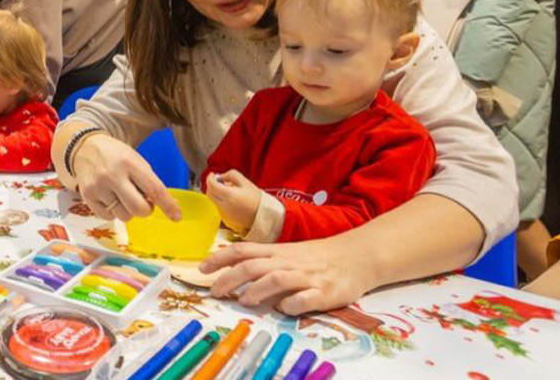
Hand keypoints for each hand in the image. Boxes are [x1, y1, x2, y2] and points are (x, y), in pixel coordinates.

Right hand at [71, 133, 180, 221]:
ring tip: (122, 196)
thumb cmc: (116, 156)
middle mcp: (113, 175)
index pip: (154, 189)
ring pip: (124, 216)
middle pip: (139, 208)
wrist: (85, 147)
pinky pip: (108, 217)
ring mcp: (98, 187)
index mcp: (130, 163)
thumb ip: (149, 181)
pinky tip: (110, 198)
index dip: (167, 205)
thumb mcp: (136, 160)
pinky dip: (113, 212)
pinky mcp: (87, 196)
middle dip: (145, 209)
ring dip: (128, 210)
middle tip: (142, 201)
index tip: (176, 216)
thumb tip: (168, 206)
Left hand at [199, 236, 374, 315]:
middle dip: (230, 278)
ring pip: (276, 279)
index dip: (220, 258)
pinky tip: (284, 309)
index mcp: (277, 252)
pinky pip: (304, 298)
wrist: (357, 256)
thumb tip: (232, 271)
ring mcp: (306, 277)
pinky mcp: (324, 292)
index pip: (243, 250)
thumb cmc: (317, 257)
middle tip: (215, 291)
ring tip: (244, 301)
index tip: (201, 269)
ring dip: (256, 290)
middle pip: (253, 265)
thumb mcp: (287, 253)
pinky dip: (291, 304)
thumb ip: (263, 260)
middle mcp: (288, 262)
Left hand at [205, 170, 260, 232]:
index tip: (213, 174)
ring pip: (213, 200)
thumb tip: (221, 177)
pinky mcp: (226, 218)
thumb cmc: (257, 199)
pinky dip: (220, 199)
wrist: (264, 216)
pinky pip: (218, 206)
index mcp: (229, 195)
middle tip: (219, 180)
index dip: (210, 178)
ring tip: (228, 189)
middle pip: (209, 193)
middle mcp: (224, 205)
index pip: (211, 185)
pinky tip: (230, 197)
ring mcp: (224, 213)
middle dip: (211, 185)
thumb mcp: (245, 182)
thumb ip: (231, 175)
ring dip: (216, 192)